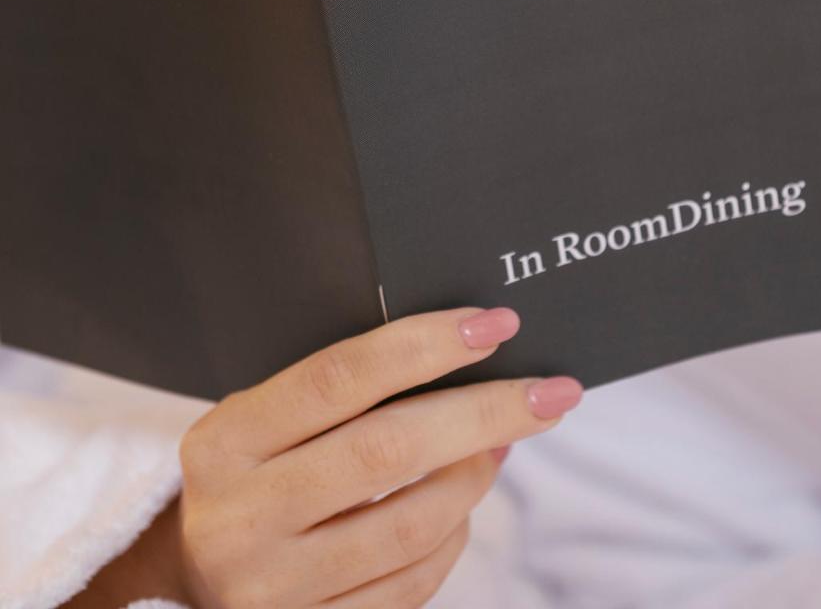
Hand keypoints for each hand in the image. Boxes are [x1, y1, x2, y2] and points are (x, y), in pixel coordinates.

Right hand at [176, 307, 579, 607]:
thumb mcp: (261, 424)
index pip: (339, 378)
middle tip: (550, 389)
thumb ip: (337, 393)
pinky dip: (452, 537)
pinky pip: (409, 584)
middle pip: (387, 451)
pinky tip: (465, 502)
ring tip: (506, 437)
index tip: (494, 324)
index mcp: (227, 441)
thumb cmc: (249, 476)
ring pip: (411, 524)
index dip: (423, 346)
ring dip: (477, 474)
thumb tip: (460, 352)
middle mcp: (242, 516)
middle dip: (483, 412)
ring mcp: (274, 588)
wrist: (186, 582)